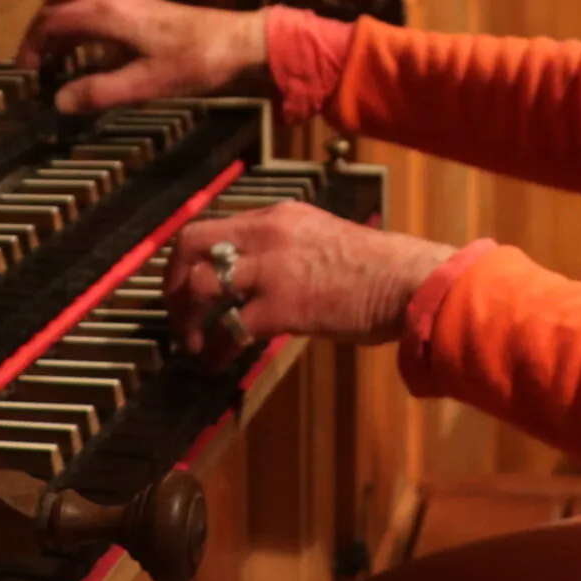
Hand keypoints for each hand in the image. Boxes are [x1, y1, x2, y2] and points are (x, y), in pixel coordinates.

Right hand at [15, 0, 268, 114]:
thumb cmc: (197, 61)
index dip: (32, 44)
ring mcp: (133, 5)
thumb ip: (100, 92)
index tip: (24, 73)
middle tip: (34, 65)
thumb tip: (59, 101)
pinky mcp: (147, 14)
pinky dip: (85, 33)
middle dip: (41, 31)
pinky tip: (94, 62)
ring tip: (56, 65)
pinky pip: (102, 15)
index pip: (54, 19)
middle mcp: (118, 2)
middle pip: (63, 4)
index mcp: (111, 15)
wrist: (242, 44)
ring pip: (82, 6)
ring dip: (63, 30)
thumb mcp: (146, 84)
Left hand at [165, 203, 453, 357]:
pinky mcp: (282, 306)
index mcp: (278, 215)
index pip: (216, 226)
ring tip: (189, 342)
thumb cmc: (376, 267)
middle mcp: (268, 233)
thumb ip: (287, 249)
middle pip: (193, 242)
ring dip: (185, 316)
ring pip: (201, 283)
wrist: (407, 280)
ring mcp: (272, 268)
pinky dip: (213, 350)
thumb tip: (260, 275)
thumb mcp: (322, 238)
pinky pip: (229, 329)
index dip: (194, 257)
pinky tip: (212, 365)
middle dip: (173, 279)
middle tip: (176, 310)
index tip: (189, 283)